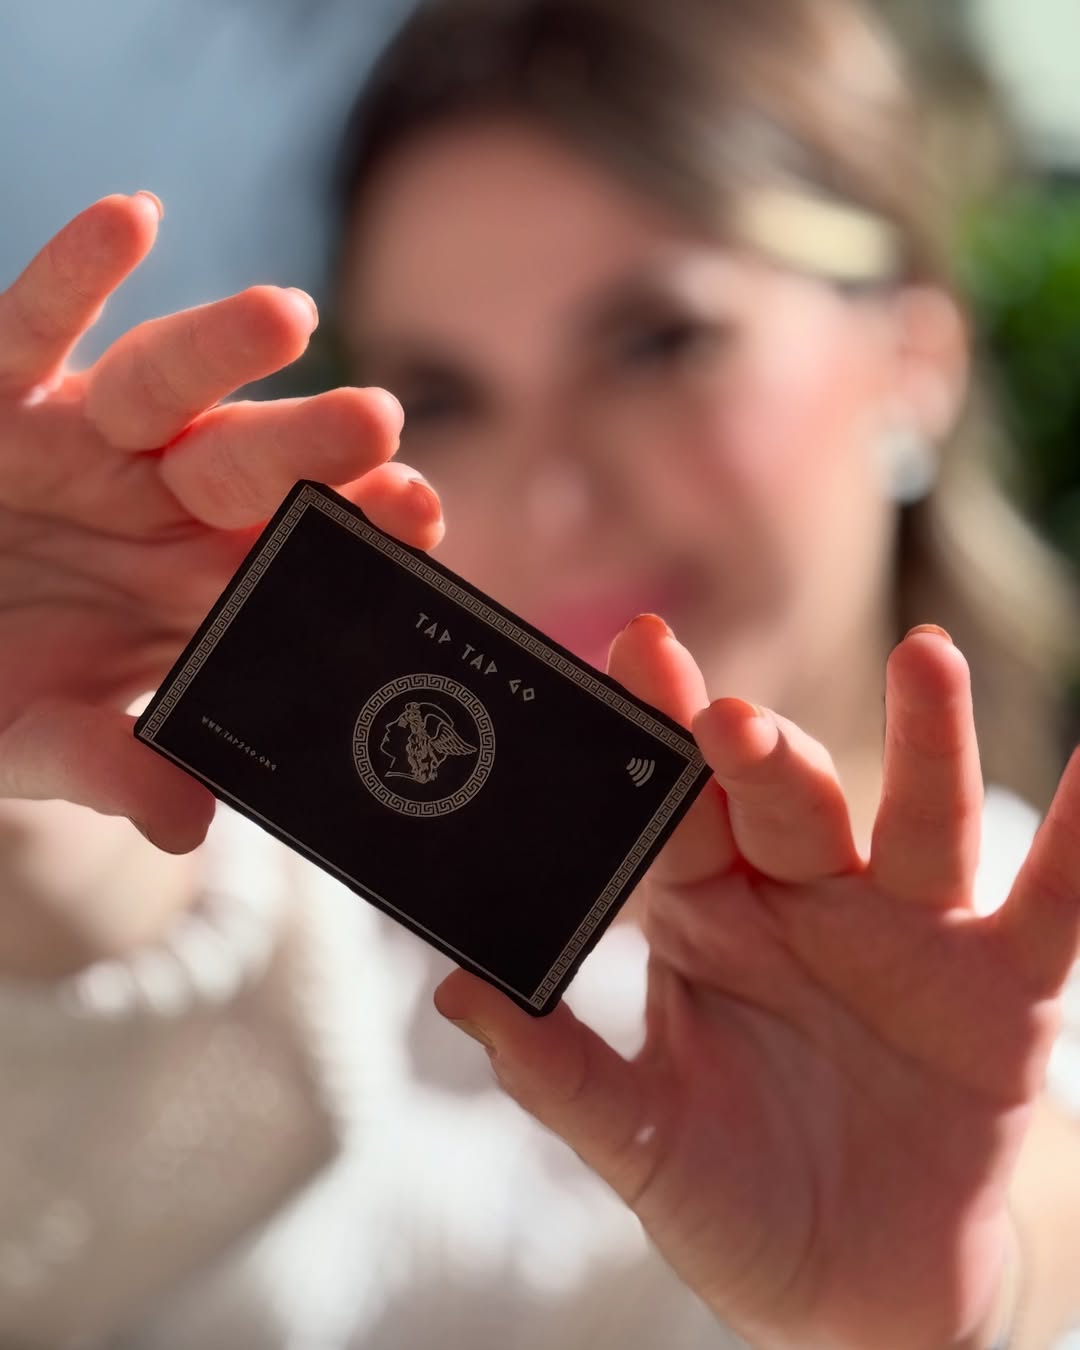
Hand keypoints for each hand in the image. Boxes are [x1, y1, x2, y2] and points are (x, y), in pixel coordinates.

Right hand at [0, 194, 440, 958]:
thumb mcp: (39, 740)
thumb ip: (110, 768)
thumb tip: (187, 828)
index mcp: (198, 588)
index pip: (295, 555)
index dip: (356, 533)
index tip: (419, 513)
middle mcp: (160, 505)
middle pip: (248, 465)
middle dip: (309, 445)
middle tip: (378, 422)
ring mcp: (87, 442)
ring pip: (164, 386)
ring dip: (221, 347)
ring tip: (286, 315)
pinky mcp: (3, 392)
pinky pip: (35, 323)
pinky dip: (75, 272)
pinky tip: (129, 219)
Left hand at [435, 617, 1078, 1349]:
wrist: (859, 1293)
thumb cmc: (740, 1202)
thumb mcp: (644, 1145)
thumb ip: (560, 1070)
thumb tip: (453, 988)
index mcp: (708, 922)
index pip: (676, 813)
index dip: (657, 740)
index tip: (635, 652)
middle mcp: (806, 904)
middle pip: (785, 803)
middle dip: (759, 756)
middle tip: (728, 714)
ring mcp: (907, 935)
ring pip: (917, 820)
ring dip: (925, 742)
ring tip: (927, 658)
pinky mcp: (1001, 988)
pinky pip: (1052, 903)